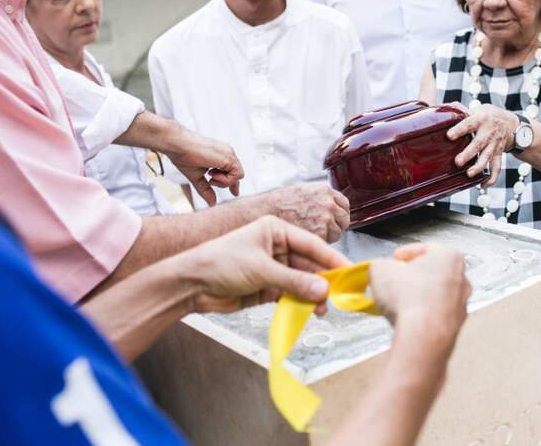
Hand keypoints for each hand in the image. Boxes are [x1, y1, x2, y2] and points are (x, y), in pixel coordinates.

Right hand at [164, 126, 243, 205]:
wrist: (177, 145)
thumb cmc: (183, 156)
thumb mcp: (197, 177)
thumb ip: (205, 189)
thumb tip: (212, 203)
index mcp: (221, 156)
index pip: (233, 171)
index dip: (233, 182)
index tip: (234, 193)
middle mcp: (227, 153)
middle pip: (238, 173)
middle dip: (228, 183)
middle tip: (212, 181)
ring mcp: (229, 154)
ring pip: (239, 175)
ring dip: (225, 181)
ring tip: (210, 177)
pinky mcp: (228, 157)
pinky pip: (237, 174)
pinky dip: (226, 180)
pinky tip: (212, 175)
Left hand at [182, 215, 350, 314]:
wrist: (191, 284)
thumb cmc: (221, 263)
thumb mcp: (261, 270)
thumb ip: (294, 281)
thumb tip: (324, 291)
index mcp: (276, 230)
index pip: (311, 244)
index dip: (331, 259)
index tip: (349, 272)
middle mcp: (277, 247)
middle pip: (309, 264)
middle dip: (322, 281)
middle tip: (338, 296)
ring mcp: (273, 268)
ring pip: (302, 281)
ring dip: (312, 295)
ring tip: (321, 309)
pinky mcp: (267, 287)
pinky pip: (290, 294)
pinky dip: (299, 303)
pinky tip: (307, 311)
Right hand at [267, 183, 350, 242]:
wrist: (265, 211)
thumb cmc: (280, 202)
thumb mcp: (305, 191)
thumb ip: (321, 198)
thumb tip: (332, 206)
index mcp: (326, 191)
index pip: (345, 205)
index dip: (338, 213)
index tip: (333, 219)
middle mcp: (329, 204)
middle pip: (344, 220)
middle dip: (335, 225)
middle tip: (321, 229)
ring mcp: (326, 219)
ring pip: (337, 233)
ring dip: (327, 236)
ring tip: (309, 233)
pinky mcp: (321, 234)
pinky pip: (327, 242)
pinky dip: (319, 243)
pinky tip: (306, 237)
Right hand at [369, 244, 470, 353]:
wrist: (422, 337)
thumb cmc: (410, 300)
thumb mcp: (380, 269)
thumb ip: (379, 264)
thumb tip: (379, 269)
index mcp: (449, 257)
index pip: (424, 248)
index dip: (405, 253)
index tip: (394, 259)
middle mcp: (461, 278)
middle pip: (432, 271)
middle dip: (413, 275)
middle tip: (395, 280)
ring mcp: (461, 303)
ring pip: (436, 293)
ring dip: (418, 295)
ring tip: (398, 301)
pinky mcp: (456, 325)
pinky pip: (436, 314)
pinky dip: (423, 314)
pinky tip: (408, 318)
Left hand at [446, 103, 518, 185]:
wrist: (512, 124)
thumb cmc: (489, 116)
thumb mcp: (478, 109)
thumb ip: (462, 110)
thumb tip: (444, 109)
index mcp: (481, 120)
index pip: (469, 124)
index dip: (459, 129)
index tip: (449, 136)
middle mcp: (488, 133)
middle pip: (478, 144)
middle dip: (468, 154)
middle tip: (458, 162)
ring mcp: (494, 145)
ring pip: (487, 158)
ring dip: (479, 167)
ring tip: (469, 174)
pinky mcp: (498, 155)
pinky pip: (496, 168)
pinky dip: (491, 178)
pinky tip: (483, 186)